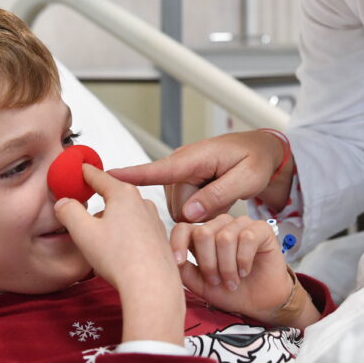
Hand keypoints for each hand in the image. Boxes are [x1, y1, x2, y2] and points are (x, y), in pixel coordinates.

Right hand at [55, 165, 184, 343]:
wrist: (152, 284)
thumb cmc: (119, 258)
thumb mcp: (83, 232)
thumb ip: (68, 212)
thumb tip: (63, 202)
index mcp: (123, 194)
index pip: (99, 176)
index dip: (85, 172)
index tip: (78, 167)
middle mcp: (141, 201)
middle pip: (113, 194)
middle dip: (96, 199)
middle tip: (80, 206)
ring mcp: (153, 218)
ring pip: (124, 212)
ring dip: (110, 219)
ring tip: (97, 238)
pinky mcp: (158, 236)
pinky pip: (135, 228)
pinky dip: (123, 233)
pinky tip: (116, 250)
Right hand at [109, 130, 291, 222]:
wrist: (261, 152)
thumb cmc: (255, 160)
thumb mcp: (246, 178)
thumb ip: (218, 195)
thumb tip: (188, 212)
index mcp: (194, 158)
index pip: (157, 169)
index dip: (130, 175)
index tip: (102, 175)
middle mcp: (182, 165)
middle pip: (176, 206)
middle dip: (199, 212)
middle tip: (225, 199)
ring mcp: (182, 176)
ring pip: (180, 211)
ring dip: (201, 211)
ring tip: (222, 195)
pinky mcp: (184, 185)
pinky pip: (185, 209)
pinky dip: (201, 209)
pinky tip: (216, 199)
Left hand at [171, 215, 320, 328]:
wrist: (259, 302)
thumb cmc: (230, 291)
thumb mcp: (200, 284)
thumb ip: (185, 270)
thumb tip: (170, 257)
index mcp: (202, 236)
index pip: (183, 228)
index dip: (178, 243)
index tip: (179, 262)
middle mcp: (220, 225)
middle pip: (203, 233)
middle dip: (209, 263)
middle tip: (217, 281)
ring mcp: (241, 224)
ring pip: (225, 238)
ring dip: (227, 267)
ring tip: (232, 281)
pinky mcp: (261, 228)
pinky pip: (247, 238)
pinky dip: (244, 260)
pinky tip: (245, 271)